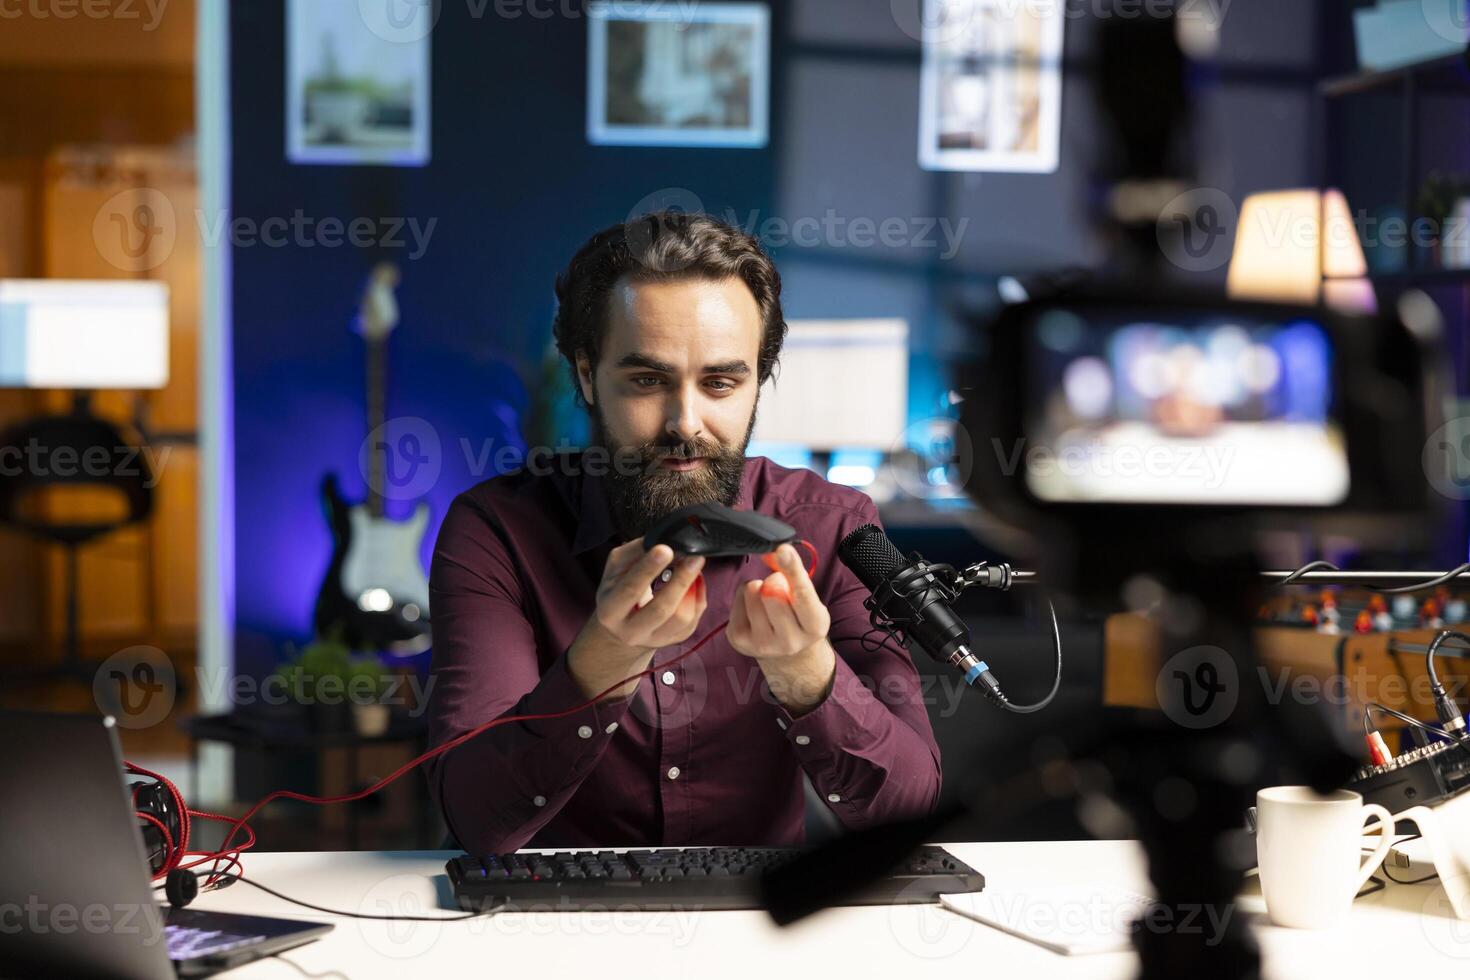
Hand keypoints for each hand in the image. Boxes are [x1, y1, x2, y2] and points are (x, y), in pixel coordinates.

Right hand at [568, 540, 705, 698]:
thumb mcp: (616, 569)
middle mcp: (630, 631)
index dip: (648, 569)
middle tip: (694, 557)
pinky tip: (695, 581)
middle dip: (681, 580)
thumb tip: (662, 540)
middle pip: (661, 609)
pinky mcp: (673, 641)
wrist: (621, 625)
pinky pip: (693, 621)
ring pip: (682, 619)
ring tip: (694, 566)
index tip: (666, 549)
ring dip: (693, 588)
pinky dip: (699, 597)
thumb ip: (636, 553)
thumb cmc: (619, 589)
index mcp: (610, 610)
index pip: (630, 589)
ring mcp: (654, 639)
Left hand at [726, 544, 830, 660]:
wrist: (784, 651)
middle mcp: (790, 641)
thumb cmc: (798, 615)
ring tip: (766, 602)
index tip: (784, 549)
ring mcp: (762, 644)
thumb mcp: (806, 596)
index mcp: (815, 627)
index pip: (803, 593)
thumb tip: (773, 551)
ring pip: (752, 591)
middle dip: (774, 580)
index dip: (792, 569)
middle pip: (771, 590)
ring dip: (758, 587)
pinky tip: (754, 609)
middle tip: (780, 591)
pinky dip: (745, 596)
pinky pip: (738, 596)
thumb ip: (794, 573)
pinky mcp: (739, 639)